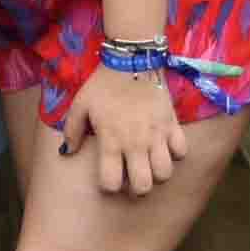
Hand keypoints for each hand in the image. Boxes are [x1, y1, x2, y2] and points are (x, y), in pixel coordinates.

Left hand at [60, 67, 188, 196]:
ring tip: (149, 163)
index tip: (109, 177)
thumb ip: (72, 132)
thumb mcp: (79, 105)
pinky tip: (164, 146)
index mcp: (110, 141)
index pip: (112, 183)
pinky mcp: (173, 125)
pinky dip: (175, 154)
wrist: (131, 61)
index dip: (109, 186)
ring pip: (165, 173)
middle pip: (143, 186)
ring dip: (157, 173)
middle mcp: (135, 144)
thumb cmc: (102, 85)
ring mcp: (157, 136)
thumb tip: (67, 153)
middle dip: (137, 188)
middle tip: (133, 176)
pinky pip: (182, 152)